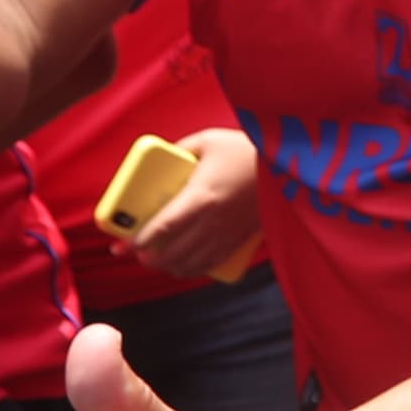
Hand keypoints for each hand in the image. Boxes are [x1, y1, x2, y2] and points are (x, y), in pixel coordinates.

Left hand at [127, 129, 263, 280]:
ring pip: (191, 264)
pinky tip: (183, 266)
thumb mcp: (209, 141)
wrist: (289, 167)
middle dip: (149, 258)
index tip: (121, 246)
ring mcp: (228, 234)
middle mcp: (213, 221)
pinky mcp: (241, 240)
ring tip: (156, 260)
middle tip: (135, 253)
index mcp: (201, 197)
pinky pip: (212, 264)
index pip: (162, 228)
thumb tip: (163, 159)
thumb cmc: (248, 150)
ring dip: (169, 267)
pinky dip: (193, 270)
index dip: (137, 241)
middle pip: (173, 252)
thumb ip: (181, 149)